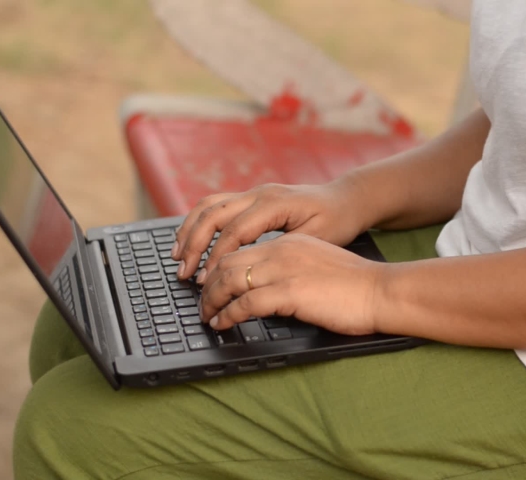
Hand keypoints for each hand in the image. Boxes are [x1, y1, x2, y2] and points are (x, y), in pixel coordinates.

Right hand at [171, 181, 368, 282]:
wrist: (348, 200)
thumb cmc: (337, 222)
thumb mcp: (317, 240)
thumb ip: (283, 251)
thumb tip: (253, 269)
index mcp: (274, 203)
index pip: (234, 232)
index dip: (216, 258)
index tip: (206, 281)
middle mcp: (259, 193)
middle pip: (213, 214)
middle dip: (194, 244)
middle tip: (184, 273)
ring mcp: (254, 192)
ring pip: (209, 205)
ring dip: (189, 230)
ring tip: (177, 256)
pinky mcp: (252, 198)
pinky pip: (217, 205)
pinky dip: (199, 222)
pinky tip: (190, 240)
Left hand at [199, 233, 385, 335]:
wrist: (380, 290)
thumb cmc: (355, 286)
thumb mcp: (317, 267)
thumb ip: (291, 271)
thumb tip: (268, 291)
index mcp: (289, 243)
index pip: (241, 251)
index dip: (218, 270)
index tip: (210, 287)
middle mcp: (281, 250)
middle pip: (227, 262)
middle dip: (208, 285)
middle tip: (202, 304)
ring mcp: (284, 269)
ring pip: (230, 280)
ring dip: (212, 301)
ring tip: (207, 316)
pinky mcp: (289, 291)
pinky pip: (245, 302)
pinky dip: (228, 315)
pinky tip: (223, 324)